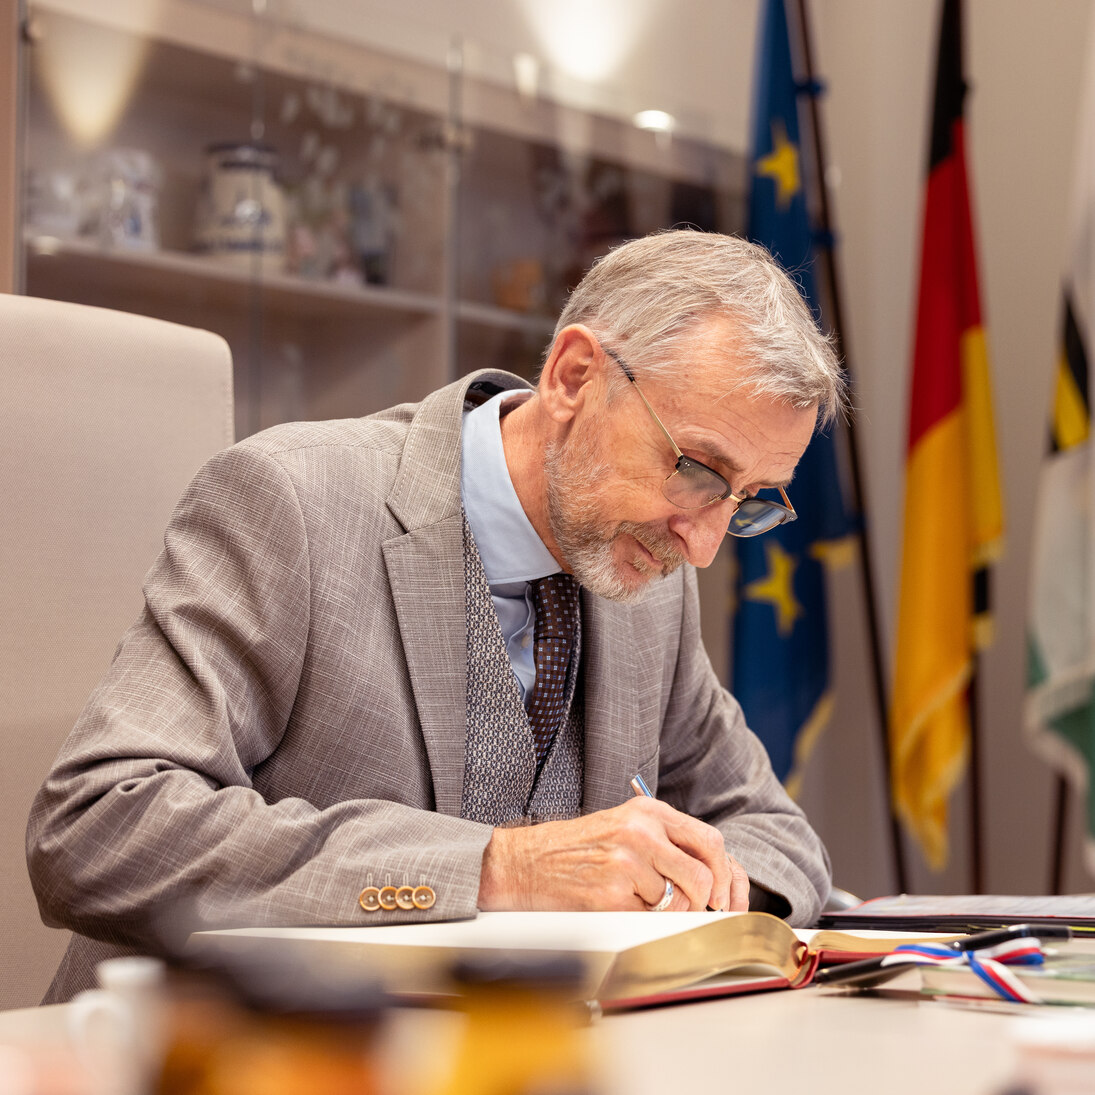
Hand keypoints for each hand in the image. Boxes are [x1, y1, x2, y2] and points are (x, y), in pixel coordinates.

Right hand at [477, 797, 749, 911]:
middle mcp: (640, 832)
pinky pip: (645, 918)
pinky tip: (609, 901)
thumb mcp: (623, 824)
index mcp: (647, 811)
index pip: (709, 841)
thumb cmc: (574, 847)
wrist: (523, 862)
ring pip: (674, 902)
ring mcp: (625, 863)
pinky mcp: (610, 895)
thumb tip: (709, 873)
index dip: (722, 873)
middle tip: (694, 909)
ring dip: (658, 908)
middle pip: (701, 876)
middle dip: (703, 901)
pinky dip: (634, 917)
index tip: (719, 893)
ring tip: (627, 894)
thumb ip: (664, 839)